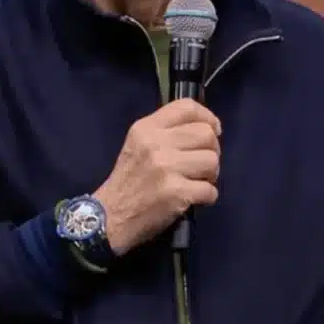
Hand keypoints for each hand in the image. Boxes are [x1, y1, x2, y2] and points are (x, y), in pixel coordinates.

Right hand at [93, 98, 221, 256]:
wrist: (110, 217)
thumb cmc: (127, 180)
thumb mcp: (137, 144)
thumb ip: (165, 131)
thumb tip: (205, 128)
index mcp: (145, 128)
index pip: (186, 107)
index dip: (207, 116)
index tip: (213, 130)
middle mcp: (156, 143)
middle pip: (206, 134)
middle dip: (213, 150)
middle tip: (203, 163)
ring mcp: (166, 168)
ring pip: (212, 161)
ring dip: (211, 174)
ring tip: (198, 181)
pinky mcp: (176, 193)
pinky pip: (210, 189)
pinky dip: (208, 196)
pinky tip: (196, 199)